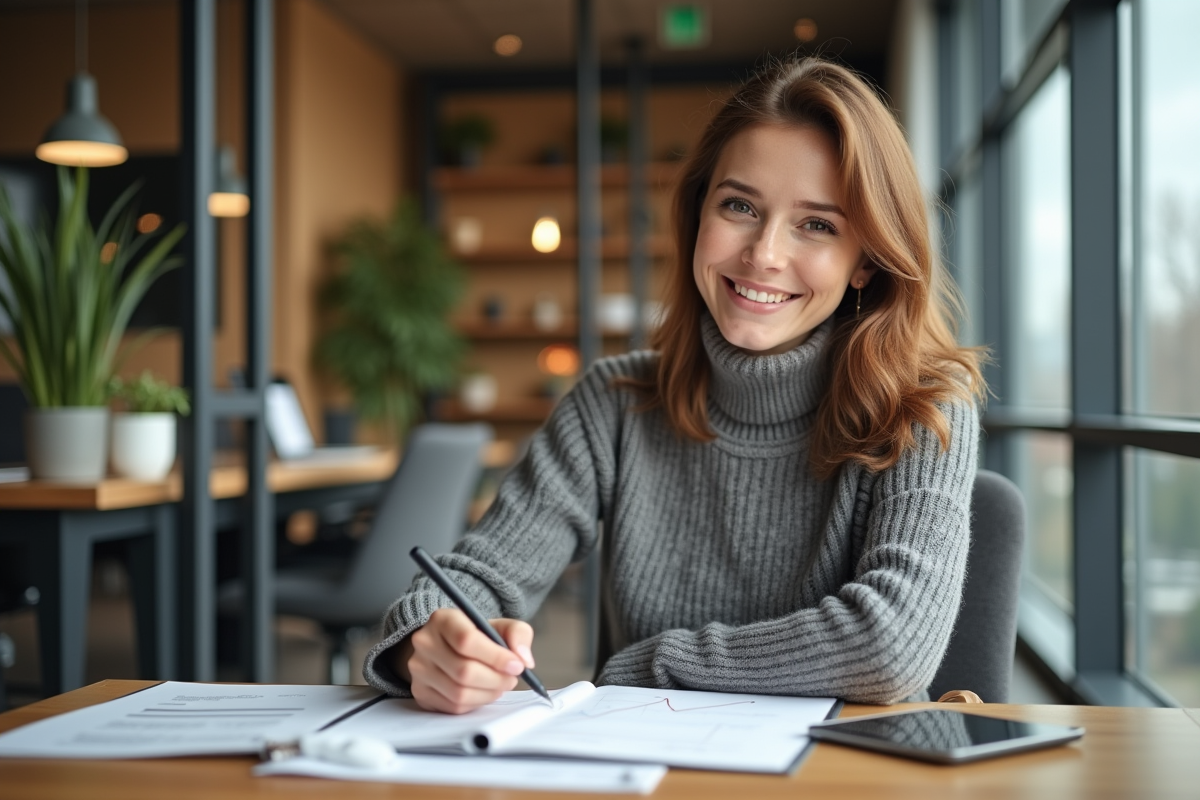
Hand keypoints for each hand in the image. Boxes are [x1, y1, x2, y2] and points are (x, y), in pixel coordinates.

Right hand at [393, 608, 535, 713]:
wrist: (447, 647)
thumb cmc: (477, 637)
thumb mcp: (499, 626)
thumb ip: (518, 634)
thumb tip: (524, 660)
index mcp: (443, 620)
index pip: (467, 641)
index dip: (496, 657)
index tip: (517, 665)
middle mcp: (425, 643)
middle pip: (464, 671)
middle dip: (496, 679)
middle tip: (512, 678)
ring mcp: (419, 670)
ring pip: (459, 692)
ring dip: (488, 693)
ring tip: (500, 685)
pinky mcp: (420, 693)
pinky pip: (453, 706)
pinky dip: (476, 703)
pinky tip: (484, 692)